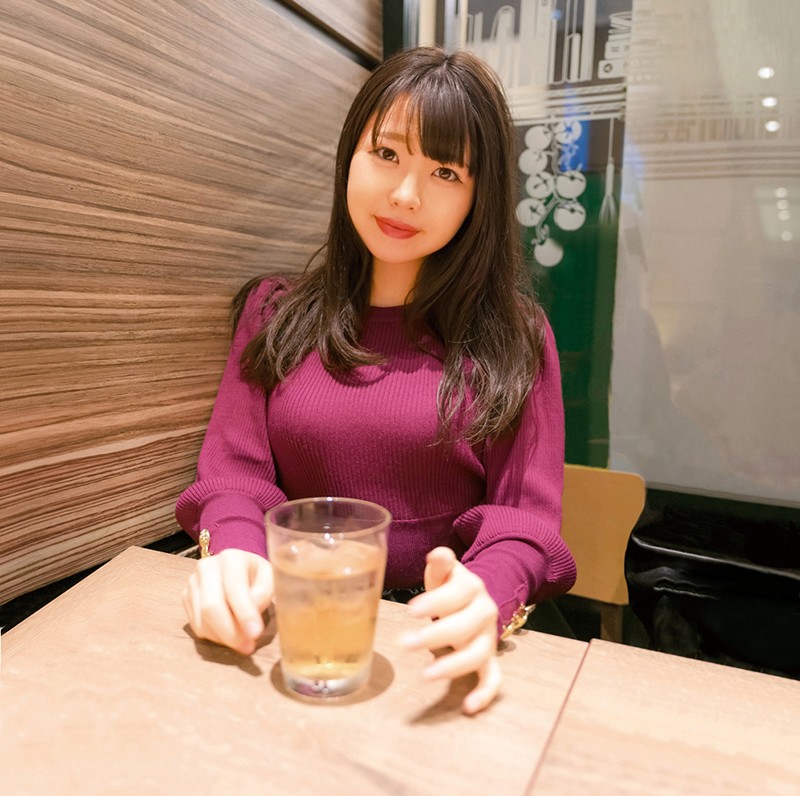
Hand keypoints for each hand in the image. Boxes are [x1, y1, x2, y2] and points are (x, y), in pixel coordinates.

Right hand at [182, 548, 273, 655]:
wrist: (238, 569)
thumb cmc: (256, 575)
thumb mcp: (269, 578)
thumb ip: (264, 594)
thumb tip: (249, 620)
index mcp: (231, 558)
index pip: (234, 588)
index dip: (244, 613)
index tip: (255, 634)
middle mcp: (207, 567)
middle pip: (211, 606)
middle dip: (230, 632)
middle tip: (247, 647)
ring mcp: (193, 582)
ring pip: (202, 620)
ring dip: (223, 638)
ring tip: (242, 642)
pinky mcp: (186, 597)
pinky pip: (197, 626)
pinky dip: (214, 636)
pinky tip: (228, 634)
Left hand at [400, 547, 500, 714]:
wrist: (475, 600)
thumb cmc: (449, 586)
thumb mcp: (445, 571)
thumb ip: (441, 564)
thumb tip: (437, 555)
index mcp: (472, 587)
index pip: (456, 594)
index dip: (435, 603)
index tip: (410, 611)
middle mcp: (485, 612)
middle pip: (464, 626)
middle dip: (435, 636)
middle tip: (405, 644)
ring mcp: (489, 638)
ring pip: (477, 654)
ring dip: (453, 666)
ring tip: (426, 675)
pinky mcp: (490, 659)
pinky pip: (494, 678)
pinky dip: (485, 694)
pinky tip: (468, 707)